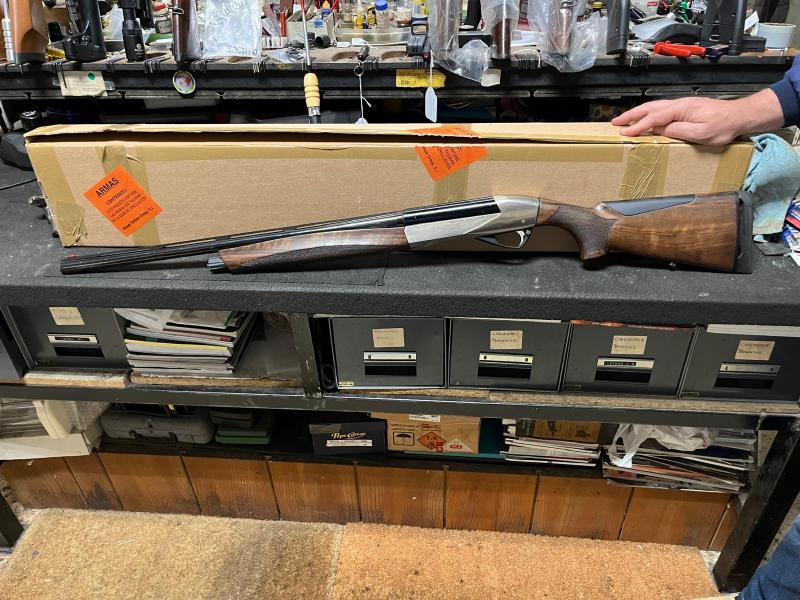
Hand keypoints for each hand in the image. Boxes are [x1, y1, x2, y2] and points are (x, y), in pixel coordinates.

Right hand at [611, 90, 784, 144]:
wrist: (738, 117)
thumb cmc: (723, 125)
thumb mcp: (702, 133)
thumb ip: (680, 131)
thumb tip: (662, 130)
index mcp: (681, 109)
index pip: (654, 117)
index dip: (638, 125)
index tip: (625, 132)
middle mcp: (679, 104)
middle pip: (649, 108)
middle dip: (631, 115)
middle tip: (615, 122)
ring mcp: (681, 106)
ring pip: (654, 108)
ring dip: (637, 114)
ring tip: (624, 121)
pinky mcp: (684, 110)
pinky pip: (661, 111)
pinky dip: (648, 115)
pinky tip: (644, 121)